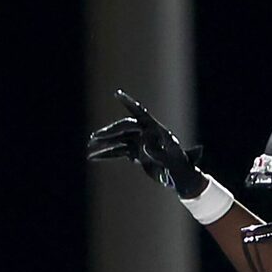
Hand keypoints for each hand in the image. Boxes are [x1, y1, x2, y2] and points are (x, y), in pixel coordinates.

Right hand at [86, 90, 206, 198]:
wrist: (181, 177)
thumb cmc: (180, 166)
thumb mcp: (171, 159)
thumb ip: (158, 151)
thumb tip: (144, 143)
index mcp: (156, 129)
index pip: (140, 113)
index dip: (129, 103)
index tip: (118, 94)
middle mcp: (145, 133)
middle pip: (123, 129)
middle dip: (109, 133)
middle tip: (95, 138)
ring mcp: (140, 143)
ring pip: (118, 141)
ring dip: (104, 144)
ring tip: (89, 148)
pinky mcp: (137, 154)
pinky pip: (119, 152)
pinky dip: (107, 155)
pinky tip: (94, 157)